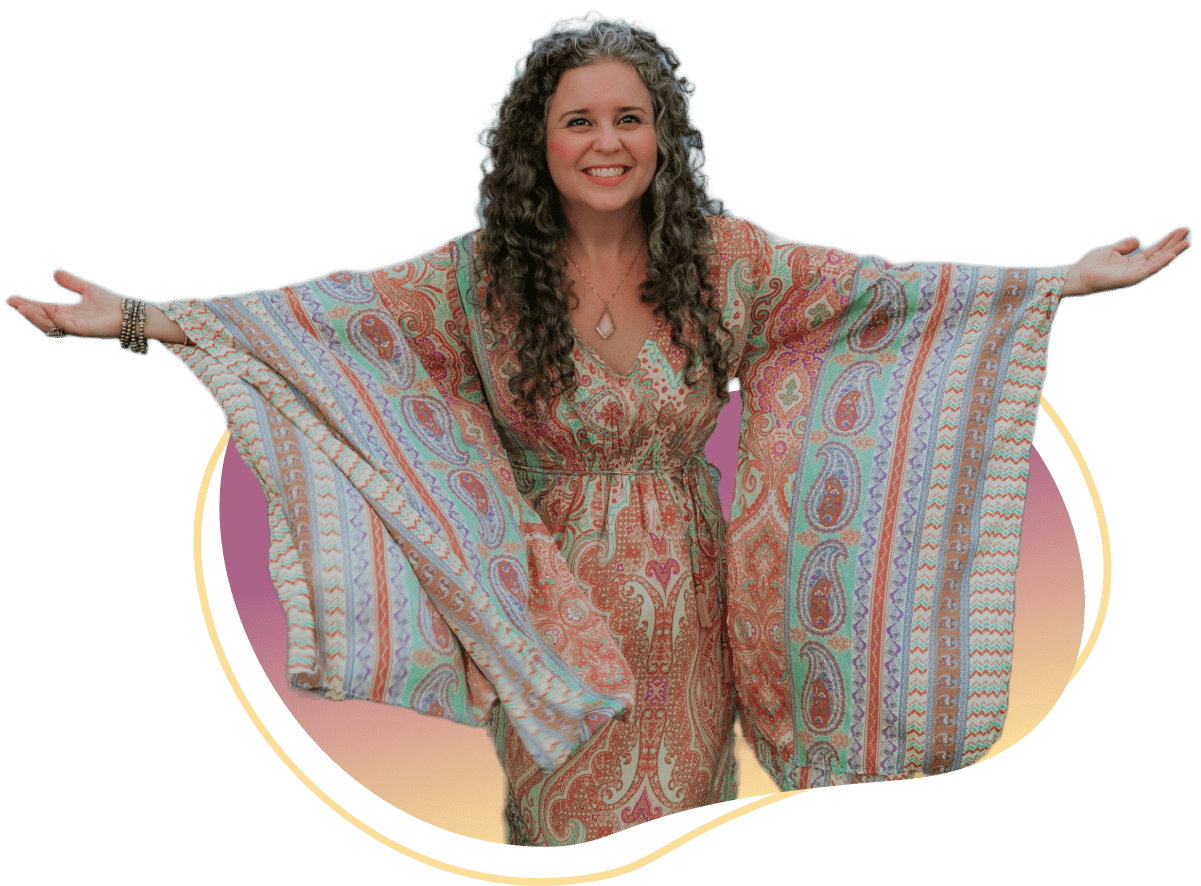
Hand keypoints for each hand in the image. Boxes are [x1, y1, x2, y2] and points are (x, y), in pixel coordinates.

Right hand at [6, 269, 123, 337]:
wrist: (130, 313)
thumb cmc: (111, 304)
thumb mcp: (86, 288)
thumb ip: (71, 282)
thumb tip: (54, 272)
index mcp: (67, 312)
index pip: (42, 309)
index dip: (27, 304)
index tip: (11, 298)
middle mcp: (68, 322)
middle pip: (42, 318)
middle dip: (27, 311)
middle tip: (13, 302)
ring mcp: (76, 327)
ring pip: (50, 325)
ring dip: (36, 316)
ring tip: (23, 307)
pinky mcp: (86, 331)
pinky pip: (67, 326)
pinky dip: (56, 318)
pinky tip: (48, 308)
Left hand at [1061, 226, 1190, 297]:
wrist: (1078, 274)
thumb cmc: (1091, 264)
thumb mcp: (1111, 250)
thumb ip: (1125, 245)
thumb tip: (1138, 240)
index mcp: (1132, 261)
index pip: (1155, 249)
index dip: (1167, 240)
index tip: (1180, 230)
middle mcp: (1136, 267)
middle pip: (1160, 253)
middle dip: (1174, 243)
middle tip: (1187, 230)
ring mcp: (1135, 273)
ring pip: (1158, 261)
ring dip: (1173, 252)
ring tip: (1186, 242)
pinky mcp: (1130, 278)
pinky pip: (1149, 270)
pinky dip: (1161, 262)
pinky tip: (1171, 255)